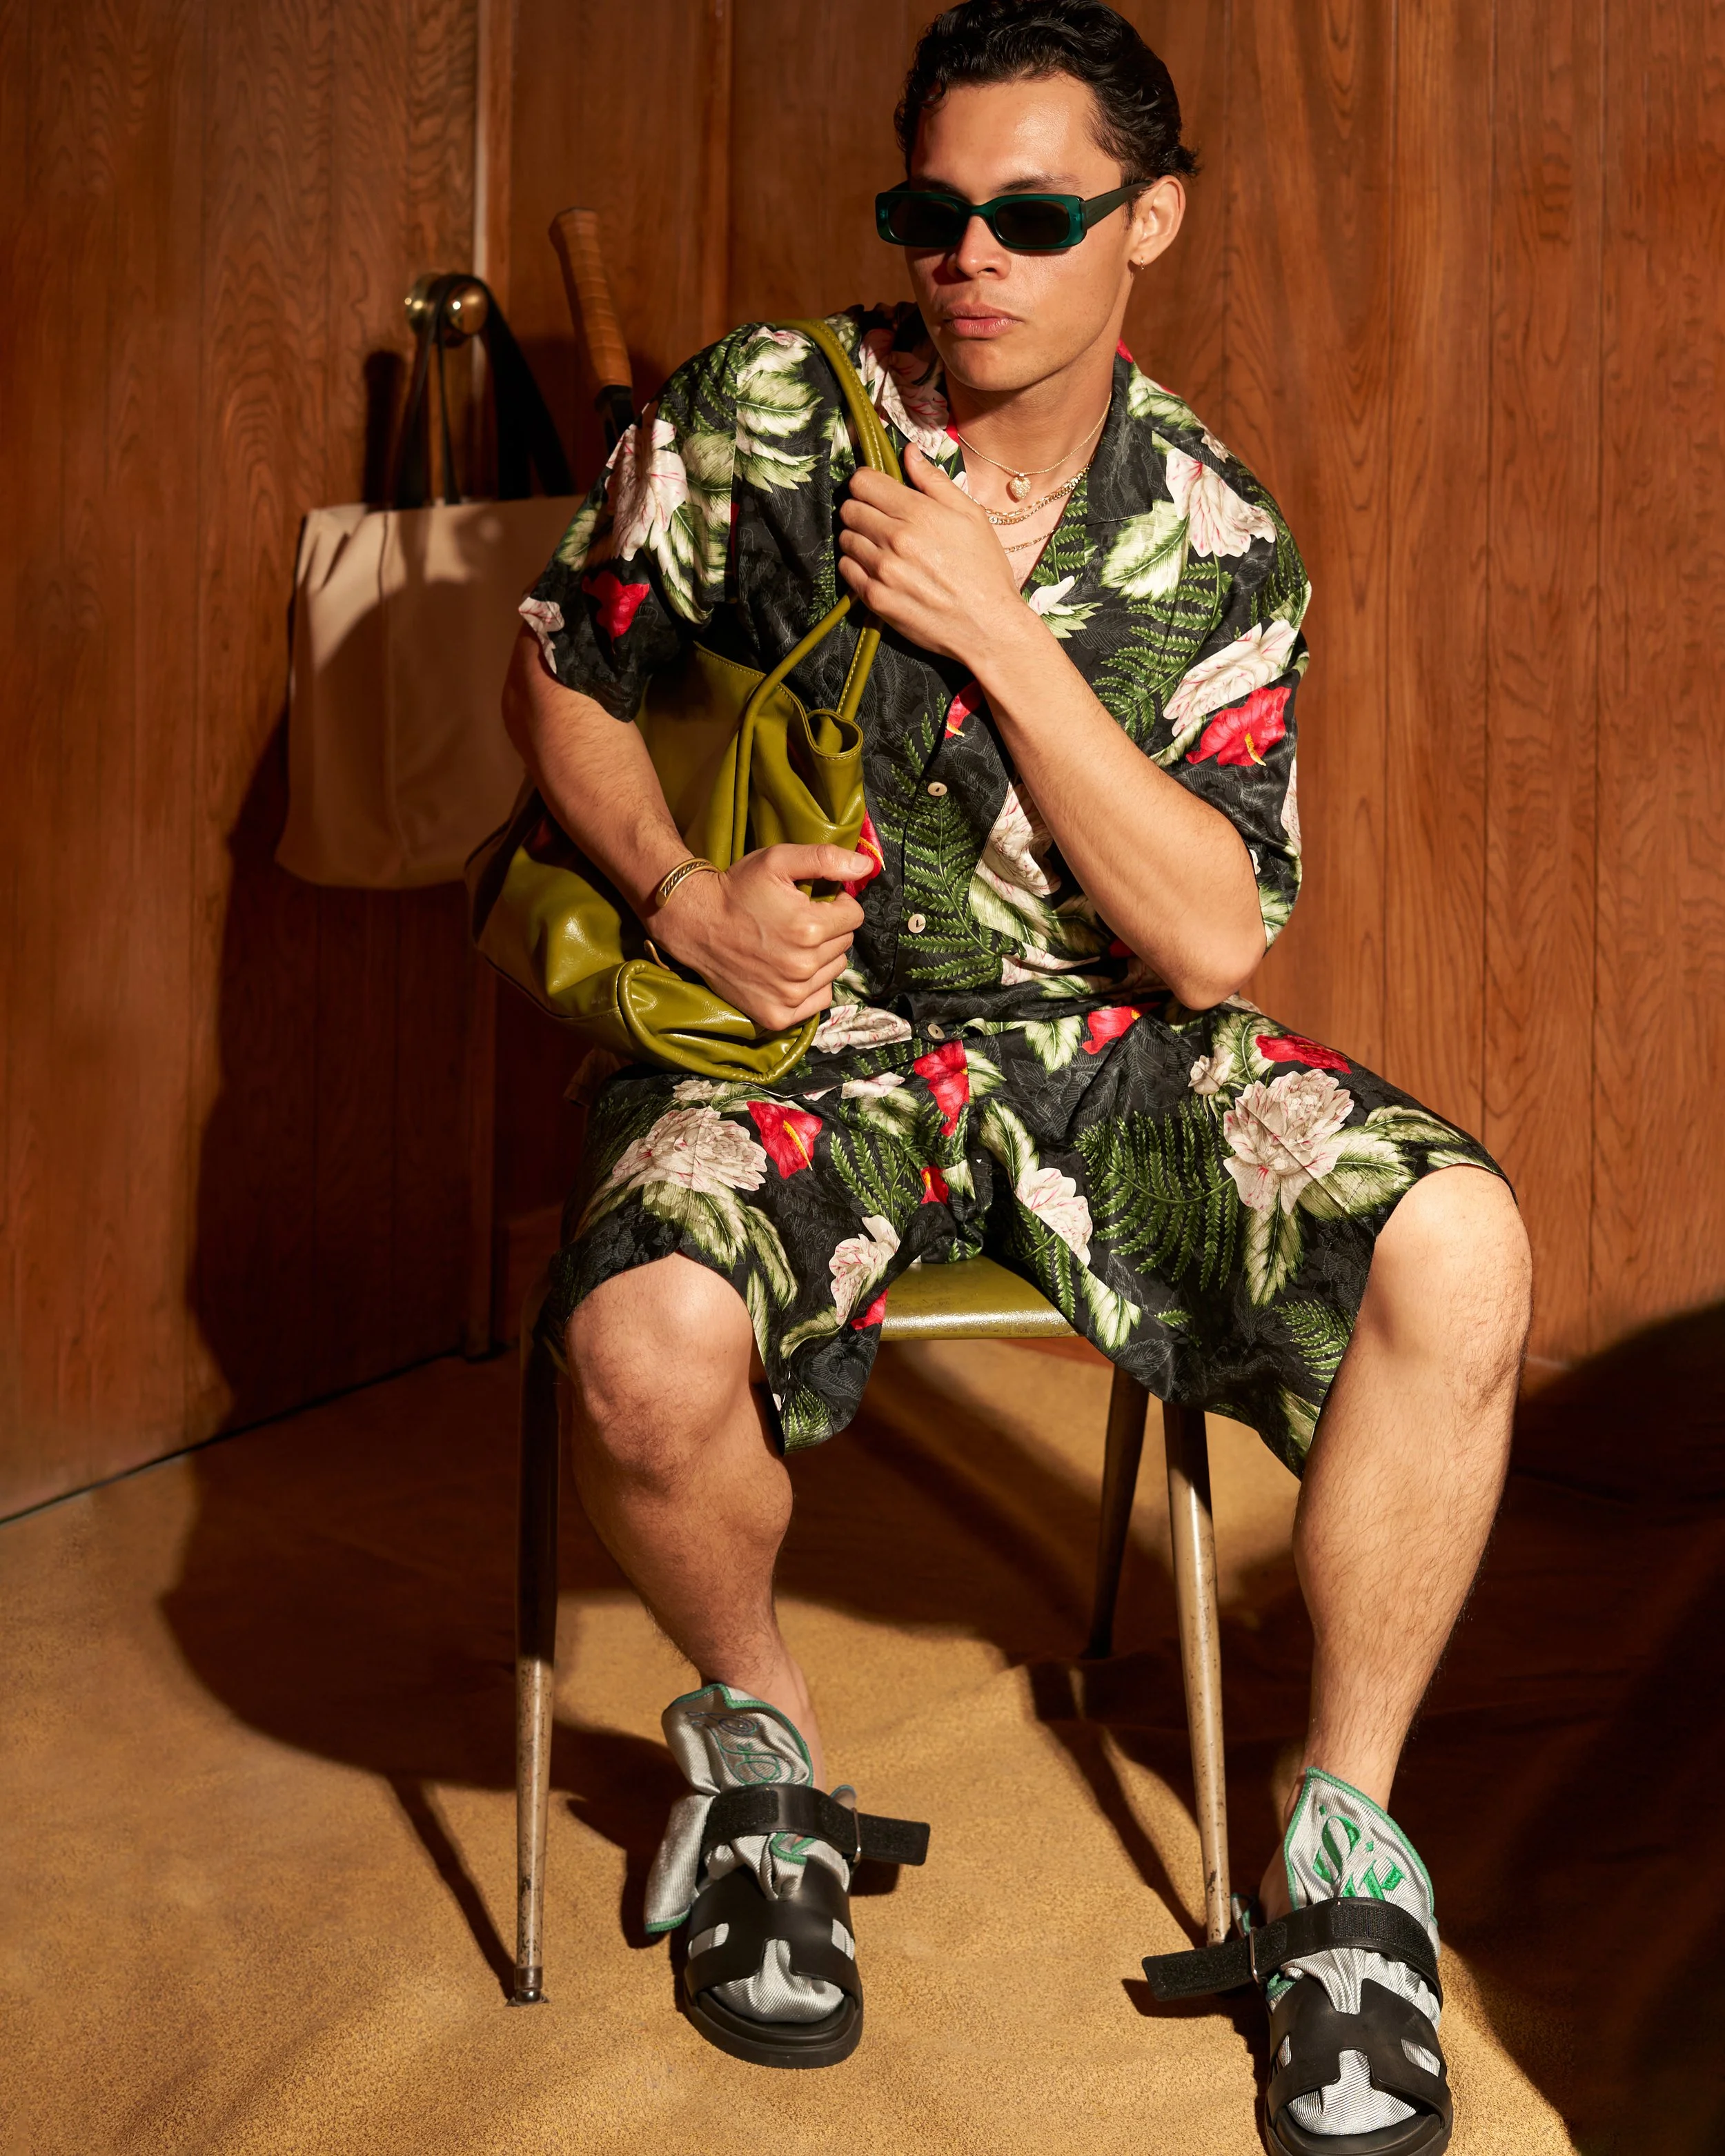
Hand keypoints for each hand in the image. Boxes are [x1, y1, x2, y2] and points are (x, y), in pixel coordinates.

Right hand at [649, 844, 868, 1030]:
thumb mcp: (778, 861)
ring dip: (821, 957)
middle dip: (829, 929)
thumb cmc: (737, 889)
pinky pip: (819, 1000)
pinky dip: (811, 986)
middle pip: (845, 943)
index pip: (854, 915)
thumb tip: (867, 865)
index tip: (815, 902)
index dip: (837, 903)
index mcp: (810, 928)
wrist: (695, 924)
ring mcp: (791, 994)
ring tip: (791, 944)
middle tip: (797, 921)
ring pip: (834, 971)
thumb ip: (826, 859)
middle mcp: (804, 965)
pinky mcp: (779, 1015)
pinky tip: (788, 970)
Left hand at [837, 446, 1027, 664]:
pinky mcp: (875, 599)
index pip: (863, 482)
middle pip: (849, 508)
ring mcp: (882, 570)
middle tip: (879, 520)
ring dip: (858, 538)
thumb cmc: (985, 569)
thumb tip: (908, 452)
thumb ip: (935, 481)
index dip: (867, 482)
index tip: (877, 491)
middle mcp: (895, 538)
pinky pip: (846, 570)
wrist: (987, 626)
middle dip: (861, 509)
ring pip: (845, 539)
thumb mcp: (971, 515)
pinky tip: (877, 569)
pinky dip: (856, 565)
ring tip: (881, 547)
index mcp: (918, 512)